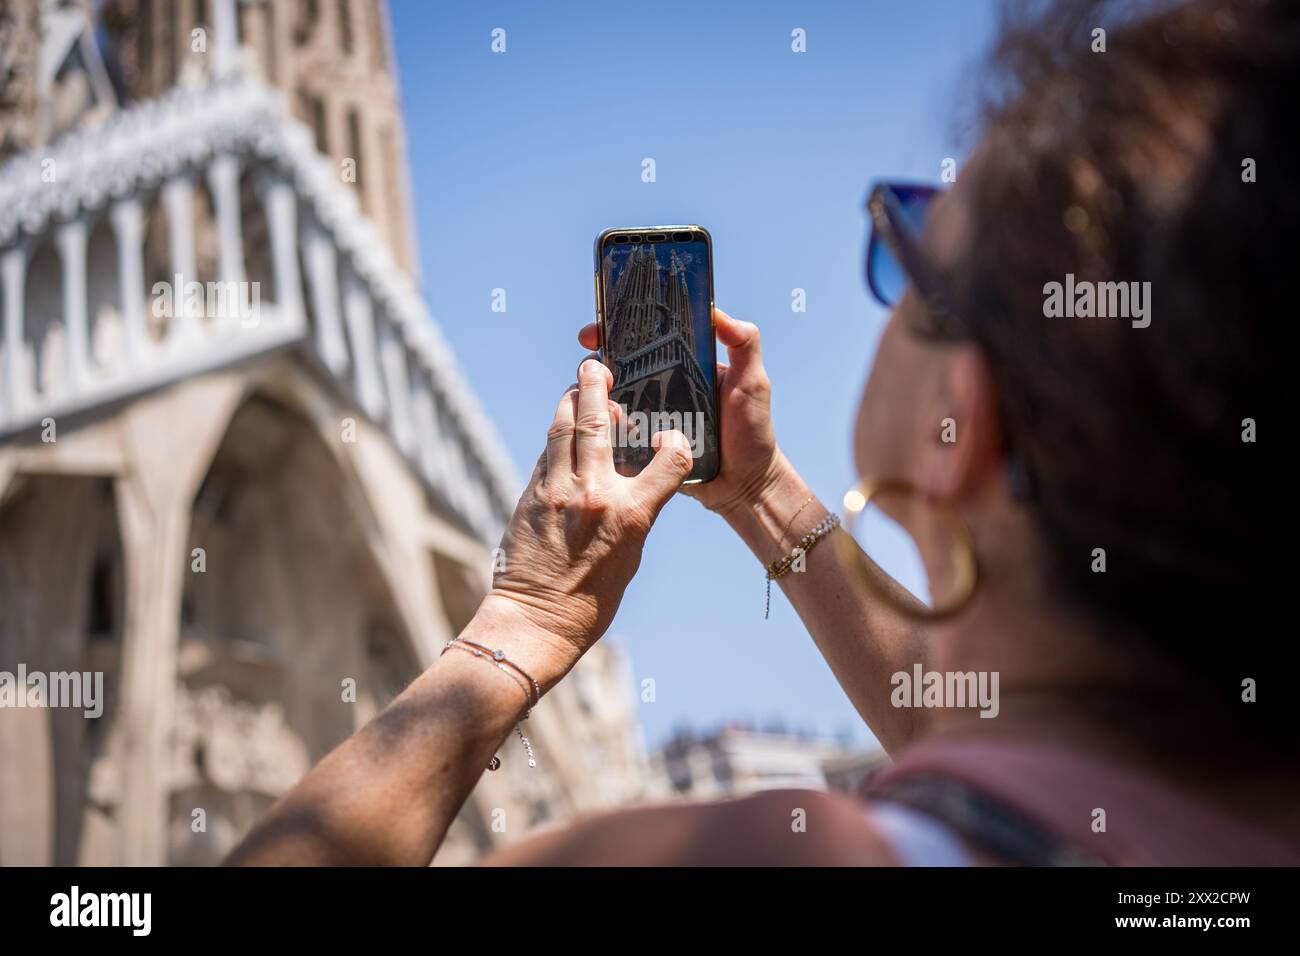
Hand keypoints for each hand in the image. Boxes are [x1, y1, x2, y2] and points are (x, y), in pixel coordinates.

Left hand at [482, 359, 694, 682]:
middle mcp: (594, 494)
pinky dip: (557, 436)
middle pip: (599, 421)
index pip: (670, 459)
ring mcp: (557, 490)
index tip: (670, 435)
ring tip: (578, 388)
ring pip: (564, 426)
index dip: (676, 442)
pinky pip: (547, 451)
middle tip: (597, 367)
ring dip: (572, 401)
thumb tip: (629, 477)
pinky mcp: (531, 494)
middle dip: (598, 387)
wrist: (535, 622)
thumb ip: (636, 510)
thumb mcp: (630, 556)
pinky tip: (563, 431)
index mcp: (631, 514)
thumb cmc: (590, 601)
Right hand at [577, 308, 785, 516]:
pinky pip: (619, 435)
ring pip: (614, 401)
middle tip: (587, 363)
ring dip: (595, 395)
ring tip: (587, 393)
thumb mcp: (753, 382)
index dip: (619, 330)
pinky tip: (594, 424)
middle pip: (622, 369)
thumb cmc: (752, 433)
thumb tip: (718, 314)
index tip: (598, 330)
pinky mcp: (645, 448)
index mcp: (684, 368)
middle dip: (597, 362)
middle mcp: (664, 390)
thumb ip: (745, 345)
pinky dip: (604, 429)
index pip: (647, 341)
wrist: (744, 485)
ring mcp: (652, 419)